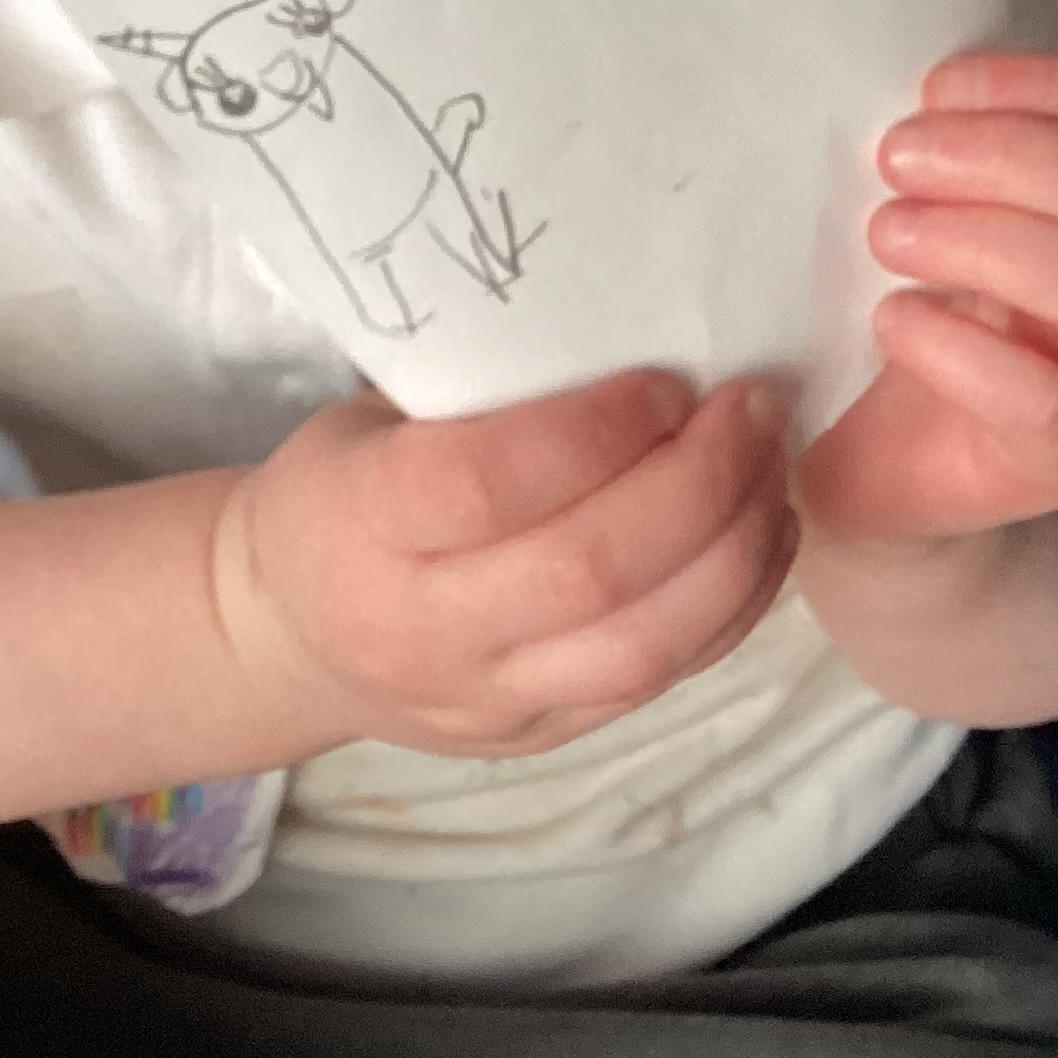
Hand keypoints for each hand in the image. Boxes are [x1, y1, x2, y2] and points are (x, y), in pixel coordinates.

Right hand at [213, 368, 796, 758]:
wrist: (288, 633)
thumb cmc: (339, 491)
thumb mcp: (368, 420)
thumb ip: (473, 392)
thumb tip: (627, 322)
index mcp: (360, 523)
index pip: (486, 485)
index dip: (592, 430)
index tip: (663, 381)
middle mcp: (420, 629)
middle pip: (587, 571)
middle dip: (696, 484)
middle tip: (750, 410)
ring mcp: (486, 698)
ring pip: (641, 647)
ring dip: (733, 550)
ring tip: (769, 468)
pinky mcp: (543, 735)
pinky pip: (660, 682)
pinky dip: (732, 606)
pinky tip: (760, 534)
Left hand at [801, 53, 1057, 547]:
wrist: (870, 467)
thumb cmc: (892, 311)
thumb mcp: (910, 210)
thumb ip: (928, 150)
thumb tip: (881, 77)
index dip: (1039, 85)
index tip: (930, 88)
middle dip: (1014, 157)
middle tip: (895, 161)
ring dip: (993, 243)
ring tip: (885, 236)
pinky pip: (1054, 407)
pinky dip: (967, 353)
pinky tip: (893, 322)